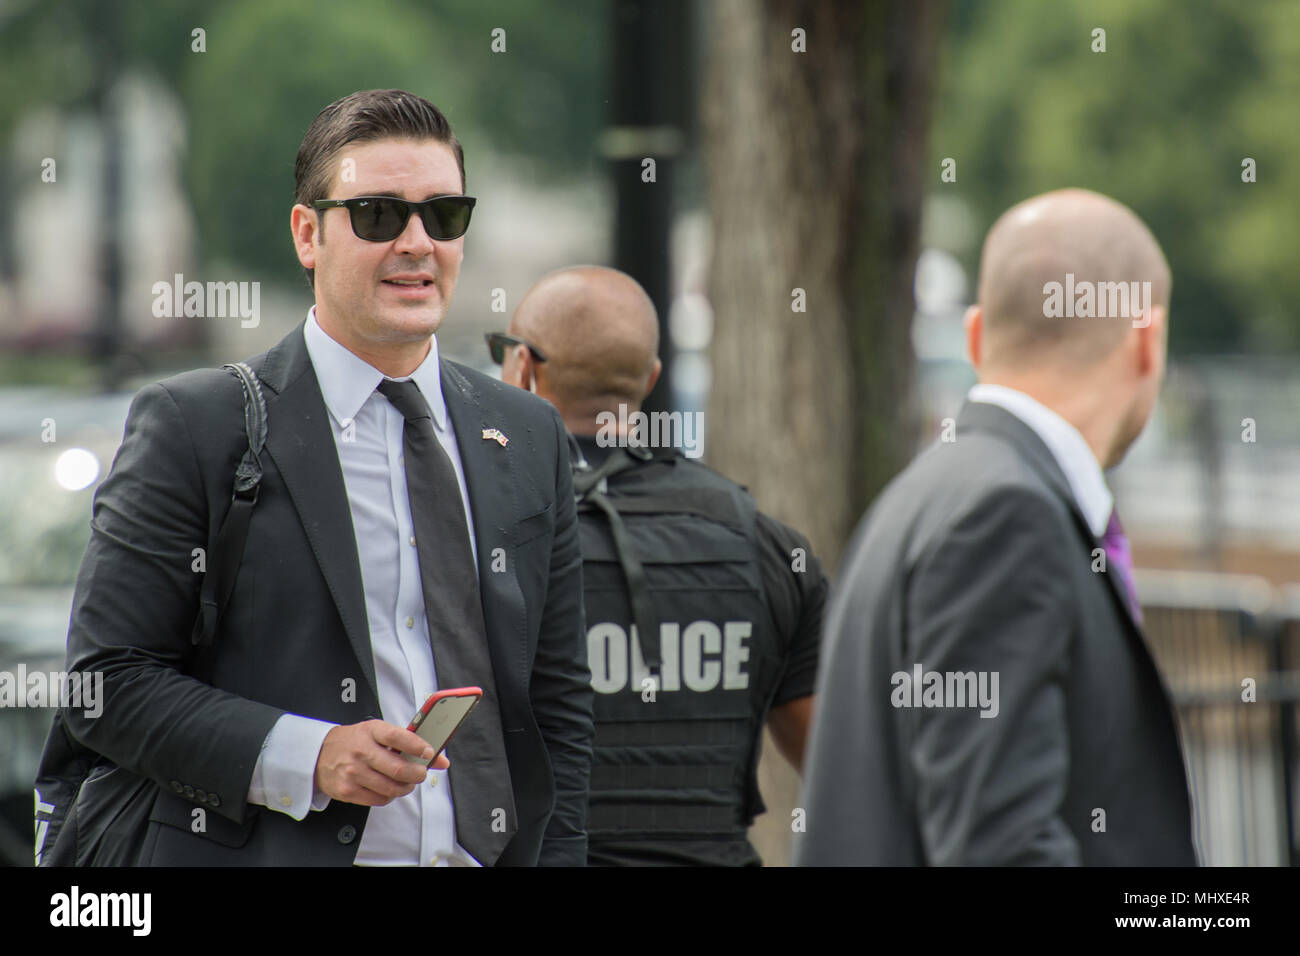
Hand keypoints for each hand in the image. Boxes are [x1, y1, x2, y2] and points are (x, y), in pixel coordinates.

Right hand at [314, 720, 450, 806]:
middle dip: (417, 774)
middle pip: (398, 768)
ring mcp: (353, 772)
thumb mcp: (378, 732)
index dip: (417, 746)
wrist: (319, 754)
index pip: (398, 737)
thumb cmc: (355, 741)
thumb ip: (408, 742)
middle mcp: (361, 751)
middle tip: (421, 773)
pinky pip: (379, 800)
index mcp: (371, 731)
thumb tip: (441, 760)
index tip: (429, 752)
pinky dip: (390, 796)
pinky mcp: (347, 790)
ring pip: (391, 788)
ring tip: (407, 782)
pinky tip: (389, 789)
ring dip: (406, 788)